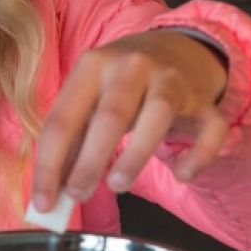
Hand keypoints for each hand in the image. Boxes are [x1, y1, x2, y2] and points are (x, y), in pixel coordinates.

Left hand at [32, 30, 229, 211]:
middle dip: (90, 160)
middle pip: (110, 115)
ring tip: (118, 185)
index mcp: (93, 66)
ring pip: (157, 115)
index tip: (42, 202)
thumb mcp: (90, 98)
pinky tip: (182, 174)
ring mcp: (171, 80)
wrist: (179, 48)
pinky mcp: (204, 100)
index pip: (63, 118)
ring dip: (135, 154)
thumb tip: (52, 192)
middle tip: (77, 196)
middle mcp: (132, 66)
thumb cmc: (122, 83)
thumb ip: (73, 140)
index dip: (49, 164)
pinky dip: (198, 155)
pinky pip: (208, 128)